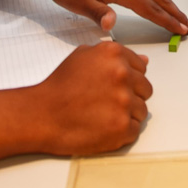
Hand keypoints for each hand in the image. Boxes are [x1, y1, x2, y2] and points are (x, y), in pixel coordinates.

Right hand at [28, 42, 152, 153]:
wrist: (41, 115)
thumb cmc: (59, 87)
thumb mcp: (83, 58)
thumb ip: (114, 56)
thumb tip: (144, 61)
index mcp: (114, 54)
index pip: (142, 68)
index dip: (127, 79)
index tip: (112, 86)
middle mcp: (123, 74)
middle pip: (145, 89)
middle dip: (129, 96)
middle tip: (105, 102)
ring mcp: (124, 102)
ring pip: (142, 110)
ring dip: (126, 115)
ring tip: (101, 115)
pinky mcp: (122, 127)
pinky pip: (135, 130)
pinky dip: (121, 132)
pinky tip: (102, 127)